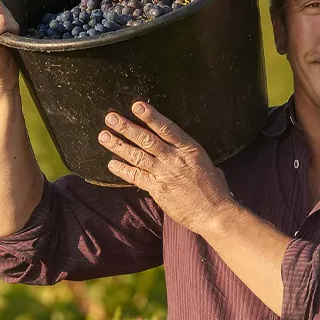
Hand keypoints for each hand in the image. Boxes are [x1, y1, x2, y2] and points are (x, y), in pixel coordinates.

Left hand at [102, 101, 234, 231]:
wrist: (214, 213)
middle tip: (110, 118)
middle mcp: (175, 159)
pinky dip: (123, 170)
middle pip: (146, 140)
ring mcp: (164, 174)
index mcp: (190, 149)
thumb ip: (193, 157)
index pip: (167, 128)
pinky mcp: (157, 189)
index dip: (151, 116)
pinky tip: (111, 163)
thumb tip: (188, 154)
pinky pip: (136, 177)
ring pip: (137, 156)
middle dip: (126, 127)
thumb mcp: (209, 165)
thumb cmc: (215, 190)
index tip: (136, 105)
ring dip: (118, 145)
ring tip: (104, 136)